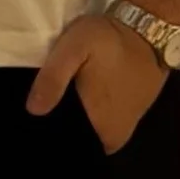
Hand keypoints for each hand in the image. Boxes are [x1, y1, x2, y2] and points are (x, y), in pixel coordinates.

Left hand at [26, 14, 165, 154]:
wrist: (149, 31)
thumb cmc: (108, 41)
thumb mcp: (73, 49)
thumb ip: (53, 78)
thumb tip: (33, 111)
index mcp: (100, 125)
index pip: (68, 147)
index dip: (49, 137)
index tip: (30, 127)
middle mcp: (113, 135)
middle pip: (80, 143)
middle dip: (60, 131)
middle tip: (39, 110)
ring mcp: (124, 127)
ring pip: (91, 135)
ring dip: (74, 123)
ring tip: (53, 105)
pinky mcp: (130, 117)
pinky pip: (102, 126)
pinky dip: (88, 118)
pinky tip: (72, 102)